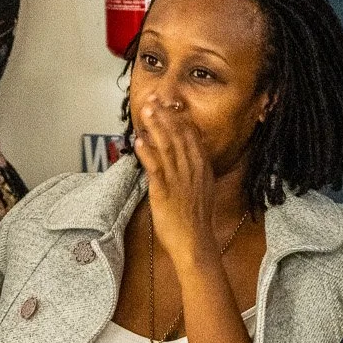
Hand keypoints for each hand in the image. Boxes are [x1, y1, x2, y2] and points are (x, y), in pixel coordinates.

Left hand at [133, 100, 215, 270]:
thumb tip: (186, 156)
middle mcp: (192, 170)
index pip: (191, 137)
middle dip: (165, 116)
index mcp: (202, 169)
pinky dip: (147, 152)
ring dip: (155, 127)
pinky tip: (139, 141)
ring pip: (166, 147)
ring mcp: (178, 180)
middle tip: (154, 100)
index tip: (169, 105)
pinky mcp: (164, 192)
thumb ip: (195, 171)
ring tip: (145, 112)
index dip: (179, 119)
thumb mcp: (203, 190)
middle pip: (178, 137)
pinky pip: (155, 168)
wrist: (195, 242)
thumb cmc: (196, 220)